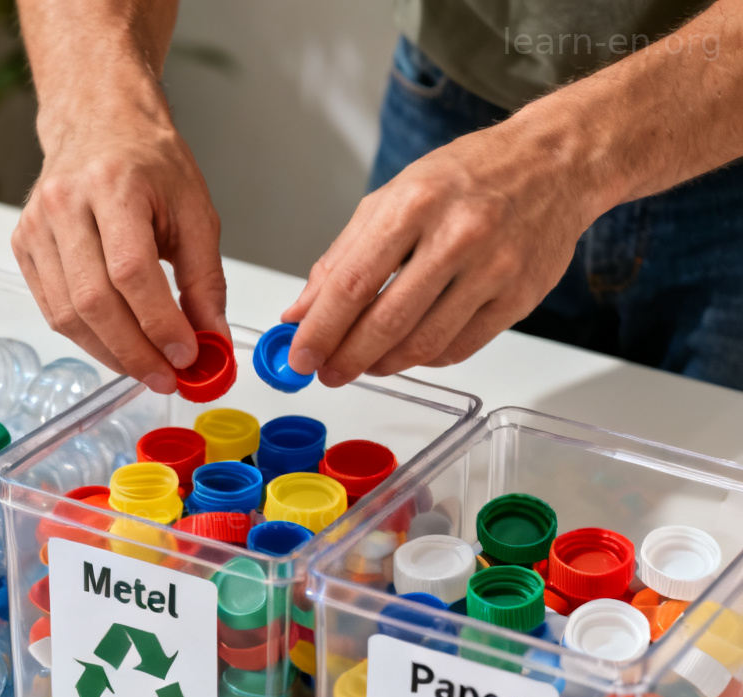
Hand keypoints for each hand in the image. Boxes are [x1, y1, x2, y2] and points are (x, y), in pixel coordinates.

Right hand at [12, 77, 227, 393]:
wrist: (99, 120)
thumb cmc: (149, 161)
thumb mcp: (195, 211)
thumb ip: (206, 279)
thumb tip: (211, 338)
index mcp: (113, 185)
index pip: (131, 272)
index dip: (159, 323)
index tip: (186, 355)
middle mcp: (65, 203)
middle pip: (94, 301)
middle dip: (134, 352)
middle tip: (166, 377)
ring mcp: (37, 226)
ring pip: (68, 314)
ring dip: (111, 354)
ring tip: (146, 369)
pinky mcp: (24, 245)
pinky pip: (53, 309)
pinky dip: (87, 338)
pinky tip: (117, 347)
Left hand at [282, 113, 608, 385]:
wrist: (556, 163)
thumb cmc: (469, 177)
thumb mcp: (394, 198)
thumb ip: (342, 257)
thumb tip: (301, 311)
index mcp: (415, 203)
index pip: (352, 284)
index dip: (320, 330)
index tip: (300, 356)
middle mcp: (457, 236)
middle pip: (386, 322)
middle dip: (347, 358)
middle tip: (327, 372)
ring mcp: (493, 269)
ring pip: (423, 344)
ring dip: (383, 365)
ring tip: (364, 364)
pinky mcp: (518, 298)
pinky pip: (459, 349)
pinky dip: (424, 359)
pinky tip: (408, 352)